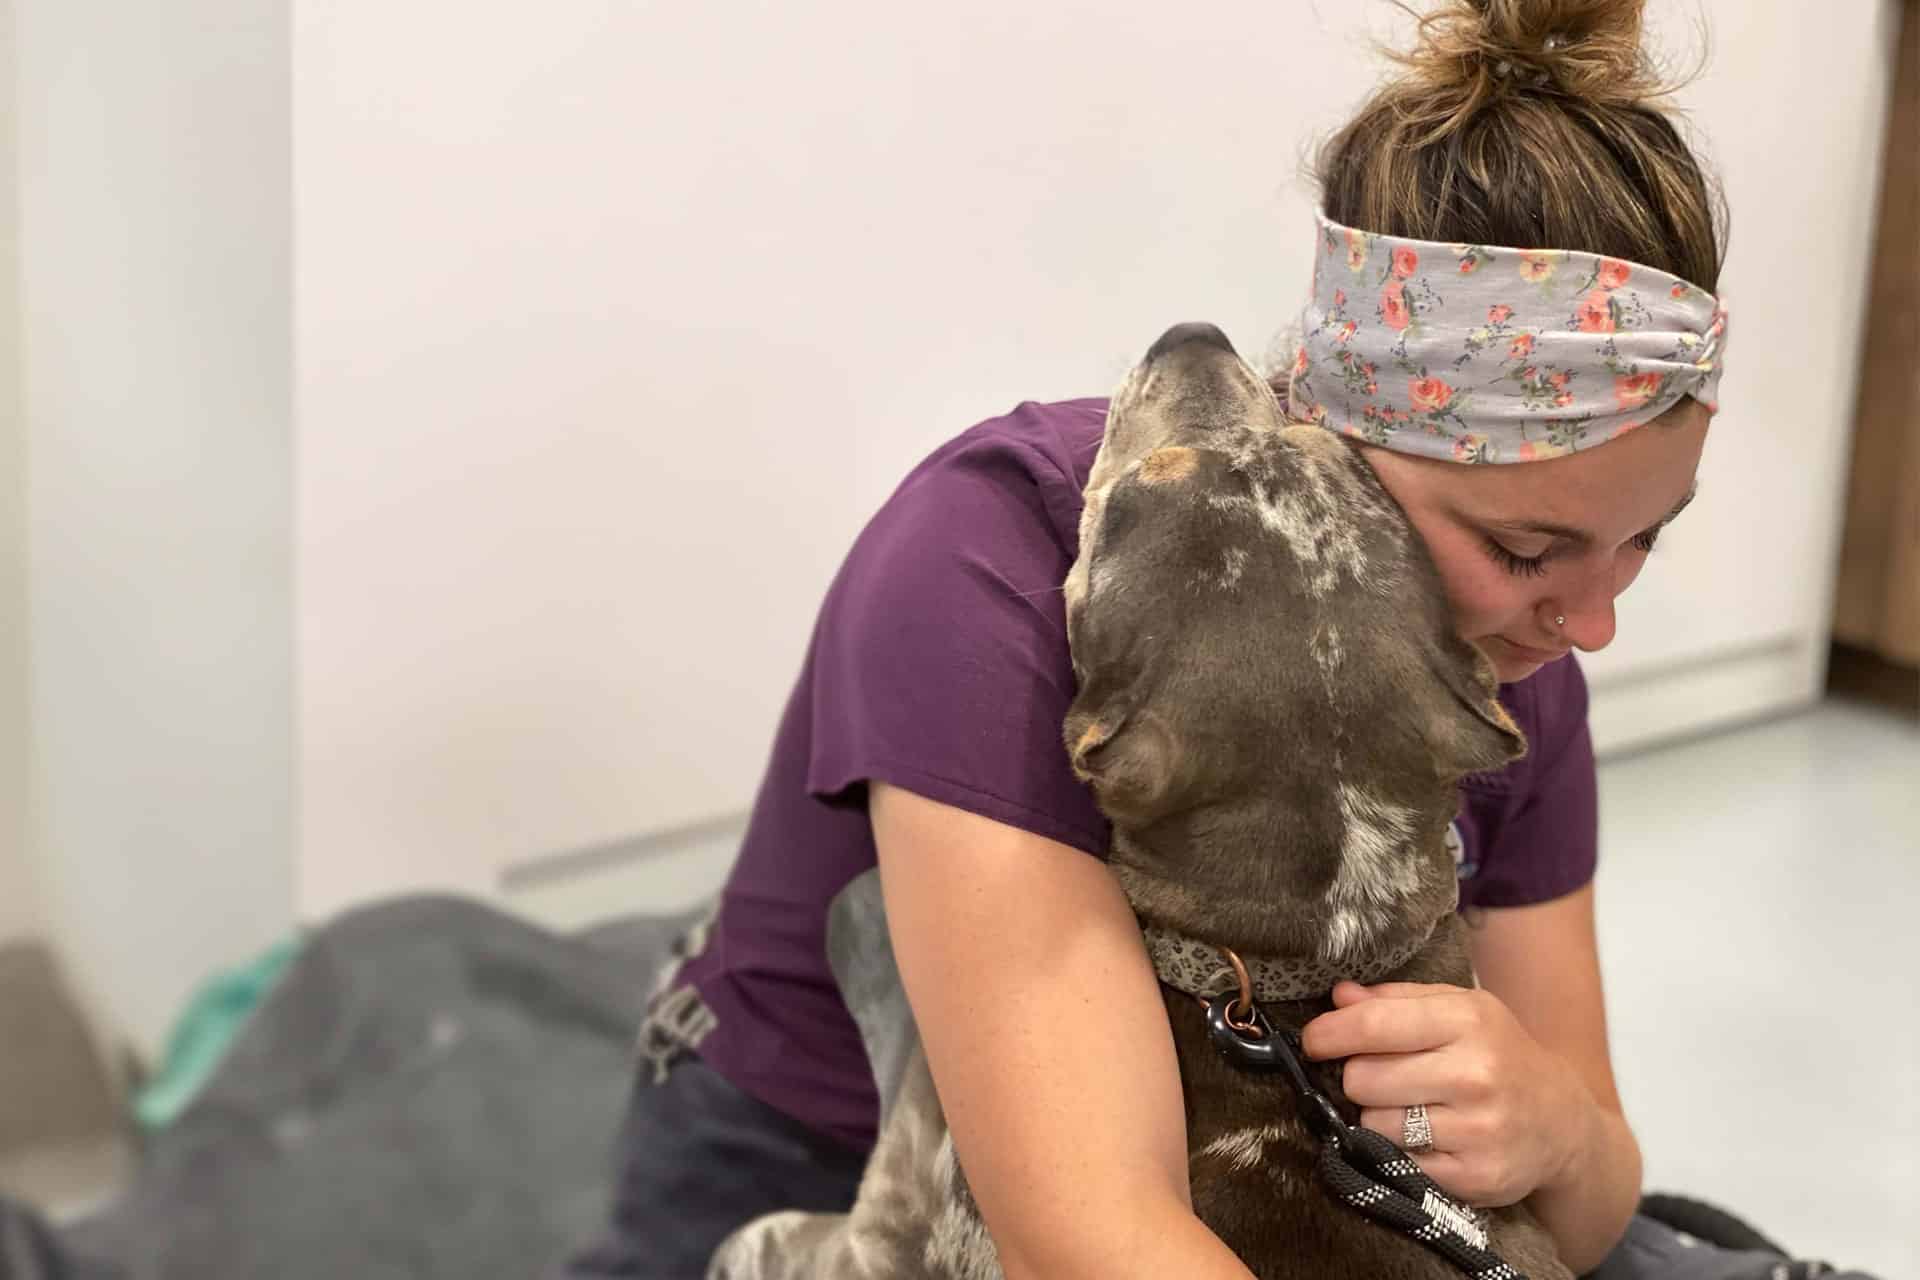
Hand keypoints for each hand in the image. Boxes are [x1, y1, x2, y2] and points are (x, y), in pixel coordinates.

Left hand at [1301, 980, 1598, 1208]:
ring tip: (1407, 1109)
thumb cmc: (1498, 1054)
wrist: (1561, 1123)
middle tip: (1379, 1079)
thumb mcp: (1460, 1010)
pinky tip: (1425, 1139)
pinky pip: (1399, 1164)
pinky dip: (1399, 1153)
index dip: (1329, 1034)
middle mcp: (1476, 1074)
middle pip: (1363, 1079)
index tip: (1313, 1041)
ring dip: (1376, 1119)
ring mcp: (1479, 1129)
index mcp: (1468, 1020)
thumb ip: (1397, 1000)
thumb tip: (1339, 997)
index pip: (1374, 1024)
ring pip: (1375, 1125)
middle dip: (1359, 1078)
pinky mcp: (1476, 1177)